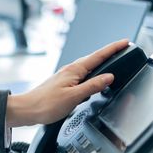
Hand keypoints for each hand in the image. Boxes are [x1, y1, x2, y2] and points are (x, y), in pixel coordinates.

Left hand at [6, 39, 128, 127]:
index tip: (125, 42)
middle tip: (123, 49)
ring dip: (100, 64)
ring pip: (88, 68)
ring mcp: (66, 77)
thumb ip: (93, 86)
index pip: (99, 56)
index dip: (113, 48)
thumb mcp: (74, 97)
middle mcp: (70, 70)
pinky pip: (82, 76)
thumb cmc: (46, 104)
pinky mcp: (63, 84)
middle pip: (94, 59)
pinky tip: (92, 80)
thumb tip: (109, 77)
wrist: (27, 110)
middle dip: (109, 54)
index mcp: (74, 70)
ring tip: (112, 61)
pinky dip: (91, 75)